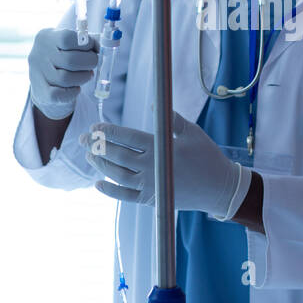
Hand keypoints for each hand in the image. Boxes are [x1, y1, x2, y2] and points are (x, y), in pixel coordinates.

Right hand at [28, 27, 97, 119]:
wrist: (43, 80)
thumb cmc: (62, 57)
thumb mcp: (70, 44)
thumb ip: (87, 41)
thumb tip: (102, 44)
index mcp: (46, 37)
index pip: (67, 38)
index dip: (86, 44)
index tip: (93, 49)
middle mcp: (39, 54)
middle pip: (70, 60)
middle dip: (89, 62)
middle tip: (93, 63)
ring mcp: (37, 73)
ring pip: (65, 78)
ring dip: (83, 77)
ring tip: (87, 75)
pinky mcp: (40, 92)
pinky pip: (58, 94)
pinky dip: (72, 92)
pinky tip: (76, 88)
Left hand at [81, 113, 250, 220]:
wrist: (219, 188)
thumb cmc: (206, 156)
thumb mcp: (192, 132)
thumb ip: (170, 119)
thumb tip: (153, 103)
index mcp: (160, 147)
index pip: (126, 137)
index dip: (107, 132)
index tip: (95, 127)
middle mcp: (151, 167)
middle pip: (116, 155)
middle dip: (96, 146)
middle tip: (83, 139)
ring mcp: (150, 185)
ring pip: (117, 175)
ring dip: (100, 165)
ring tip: (89, 156)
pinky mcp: (152, 199)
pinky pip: (125, 197)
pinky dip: (110, 191)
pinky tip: (97, 184)